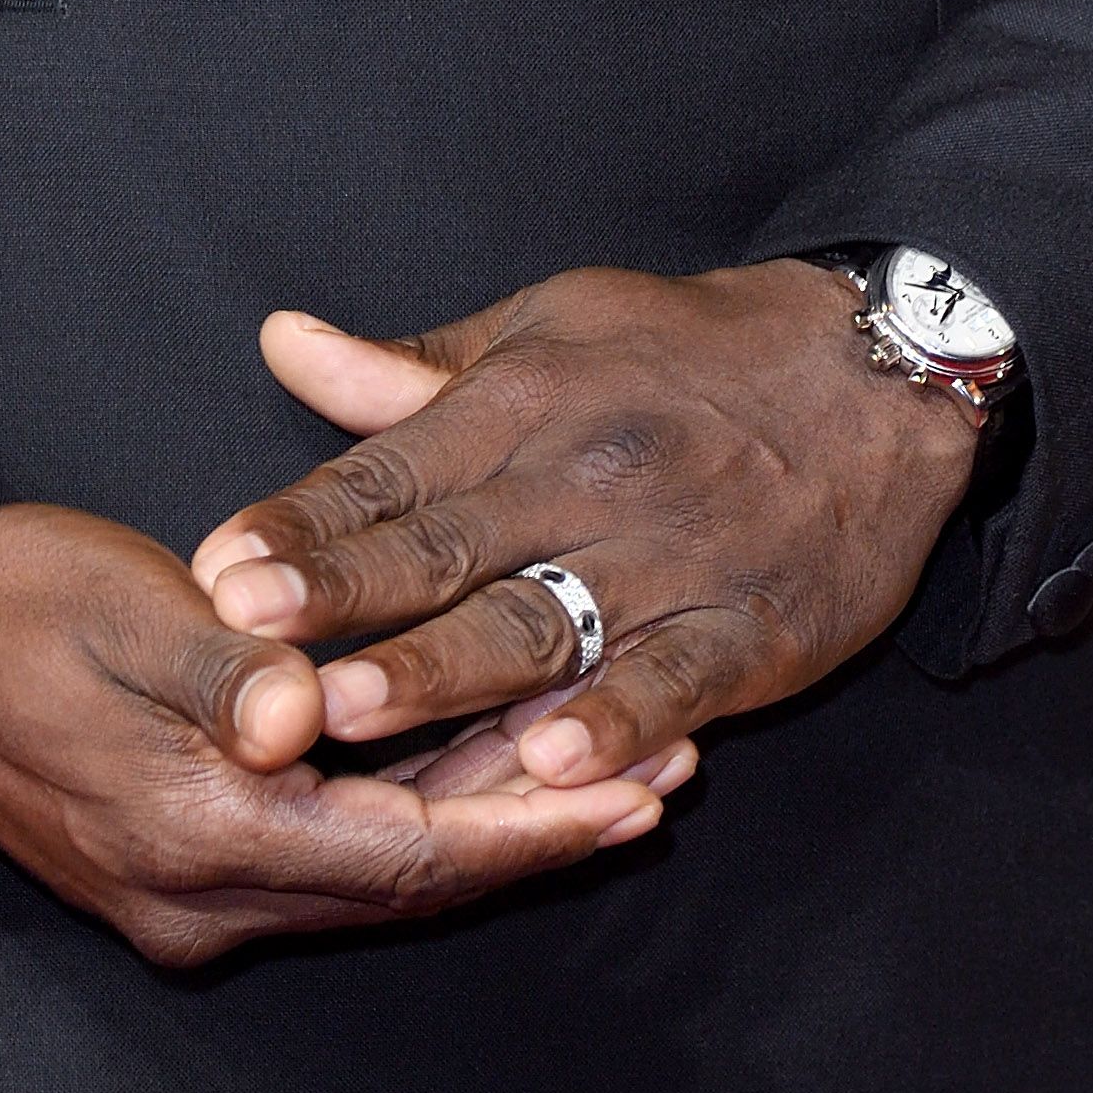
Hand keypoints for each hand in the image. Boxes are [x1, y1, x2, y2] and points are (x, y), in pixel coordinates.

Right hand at [0, 499, 686, 971]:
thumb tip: (303, 718)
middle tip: (664, 770)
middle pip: (406, 882)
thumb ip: (223, 666)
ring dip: (494, 824)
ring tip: (618, 767)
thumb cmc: (7, 605)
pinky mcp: (190, 871)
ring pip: (379, 875)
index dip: (522, 825)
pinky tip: (497, 770)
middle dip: (539, 829)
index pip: (395, 853)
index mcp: (185, 832)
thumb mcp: (118, 609)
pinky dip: (424, 817)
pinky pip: (337, 858)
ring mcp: (191, 898)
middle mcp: (198, 896)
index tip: (629, 789)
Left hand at [187, 264, 979, 793]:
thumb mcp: (545, 332)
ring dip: (445, 671)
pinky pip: (678, 677)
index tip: (214, 567)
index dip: (302, 524)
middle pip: (448, 551)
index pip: (392, 470)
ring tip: (353, 710)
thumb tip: (283, 343)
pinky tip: (558, 760)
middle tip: (248, 645)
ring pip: (542, 623)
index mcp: (525, 403)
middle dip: (345, 602)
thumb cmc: (685, 354)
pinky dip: (620, 720)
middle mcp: (588, 477)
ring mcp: (671, 558)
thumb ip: (413, 373)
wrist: (879, 371)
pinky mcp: (752, 626)